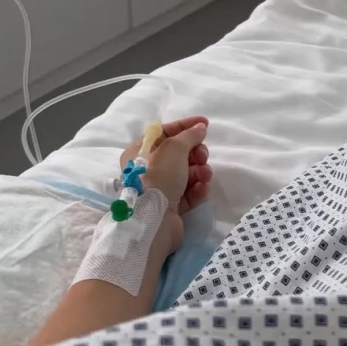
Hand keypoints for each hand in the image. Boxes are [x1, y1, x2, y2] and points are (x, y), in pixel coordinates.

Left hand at [120, 116, 212, 252]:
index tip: (205, 124)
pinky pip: (189, 192)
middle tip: (202, 156)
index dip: (186, 126)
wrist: (154, 221)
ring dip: (200, 171)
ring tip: (205, 176)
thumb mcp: (173, 148)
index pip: (165, 132)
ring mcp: (160, 188)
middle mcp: (148, 169)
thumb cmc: (159, 177)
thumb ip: (189, 135)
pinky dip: (198, 188)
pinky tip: (202, 189)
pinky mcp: (171, 206)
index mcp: (141, 152)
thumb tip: (200, 128)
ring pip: (187, 173)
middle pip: (179, 153)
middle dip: (195, 153)